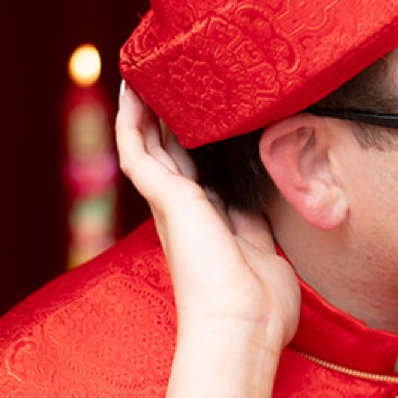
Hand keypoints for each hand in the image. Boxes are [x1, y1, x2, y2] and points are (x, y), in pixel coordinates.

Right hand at [116, 84, 300, 397]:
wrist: (242, 327)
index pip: (199, 174)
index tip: (204, 113)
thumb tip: (257, 207)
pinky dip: (130, 117)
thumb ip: (257, 227)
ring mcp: (172, 205)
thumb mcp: (267, 255)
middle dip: (168, 117)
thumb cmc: (261, 308)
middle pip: (170, 153)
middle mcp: (185, 213)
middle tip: (167, 77)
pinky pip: (136, 148)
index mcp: (209, 226)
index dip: (198, 143)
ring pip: (148, 145)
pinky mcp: (164, 198)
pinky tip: (131, 86)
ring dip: (144, 108)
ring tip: (144, 70)